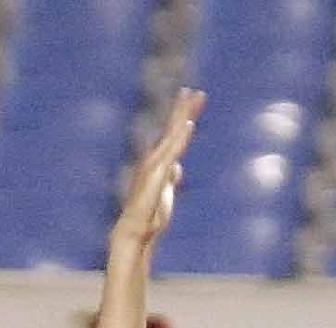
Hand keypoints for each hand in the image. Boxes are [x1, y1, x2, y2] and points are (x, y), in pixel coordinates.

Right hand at [113, 88, 203, 250]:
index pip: (174, 135)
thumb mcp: (166, 192)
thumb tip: (177, 167)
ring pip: (173, 134)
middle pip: (174, 128)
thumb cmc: (150, 215)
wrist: (137, 228)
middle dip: (186, 109)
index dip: (184, 118)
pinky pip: (171, 151)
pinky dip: (180, 138)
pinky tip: (189, 125)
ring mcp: (155, 162)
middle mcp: (156, 157)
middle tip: (198, 92)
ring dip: (184, 115)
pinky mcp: (157, 171)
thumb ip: (171, 177)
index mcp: (159, 161)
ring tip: (194, 98)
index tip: (192, 101)